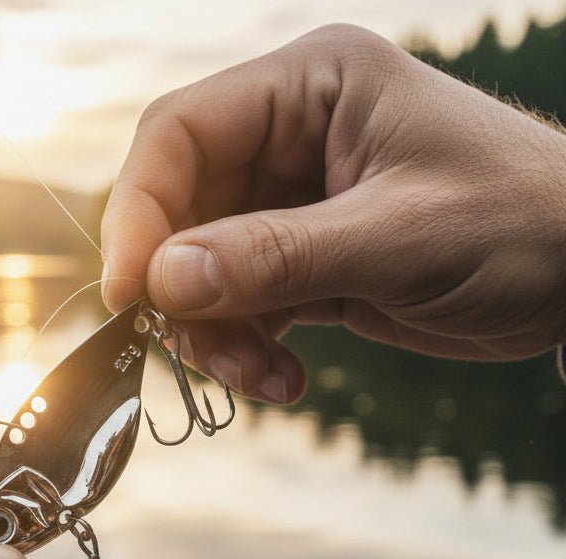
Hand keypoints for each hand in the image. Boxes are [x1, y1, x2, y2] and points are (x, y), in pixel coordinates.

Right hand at [101, 24, 565, 403]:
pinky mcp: (300, 261)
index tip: (130, 294)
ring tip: (261, 379)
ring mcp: (291, 204)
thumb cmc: (520, 225)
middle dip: (181, 292)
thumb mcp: (398, 238)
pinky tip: (284, 379)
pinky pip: (236, 307)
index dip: (138, 213)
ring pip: (199, 271)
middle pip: (178, 211)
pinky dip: (244, 350)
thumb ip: (276, 256)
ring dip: (214, 336)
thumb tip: (163, 280)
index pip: (180, 134)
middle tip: (203, 353)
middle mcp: (288, 139)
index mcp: (310, 89)